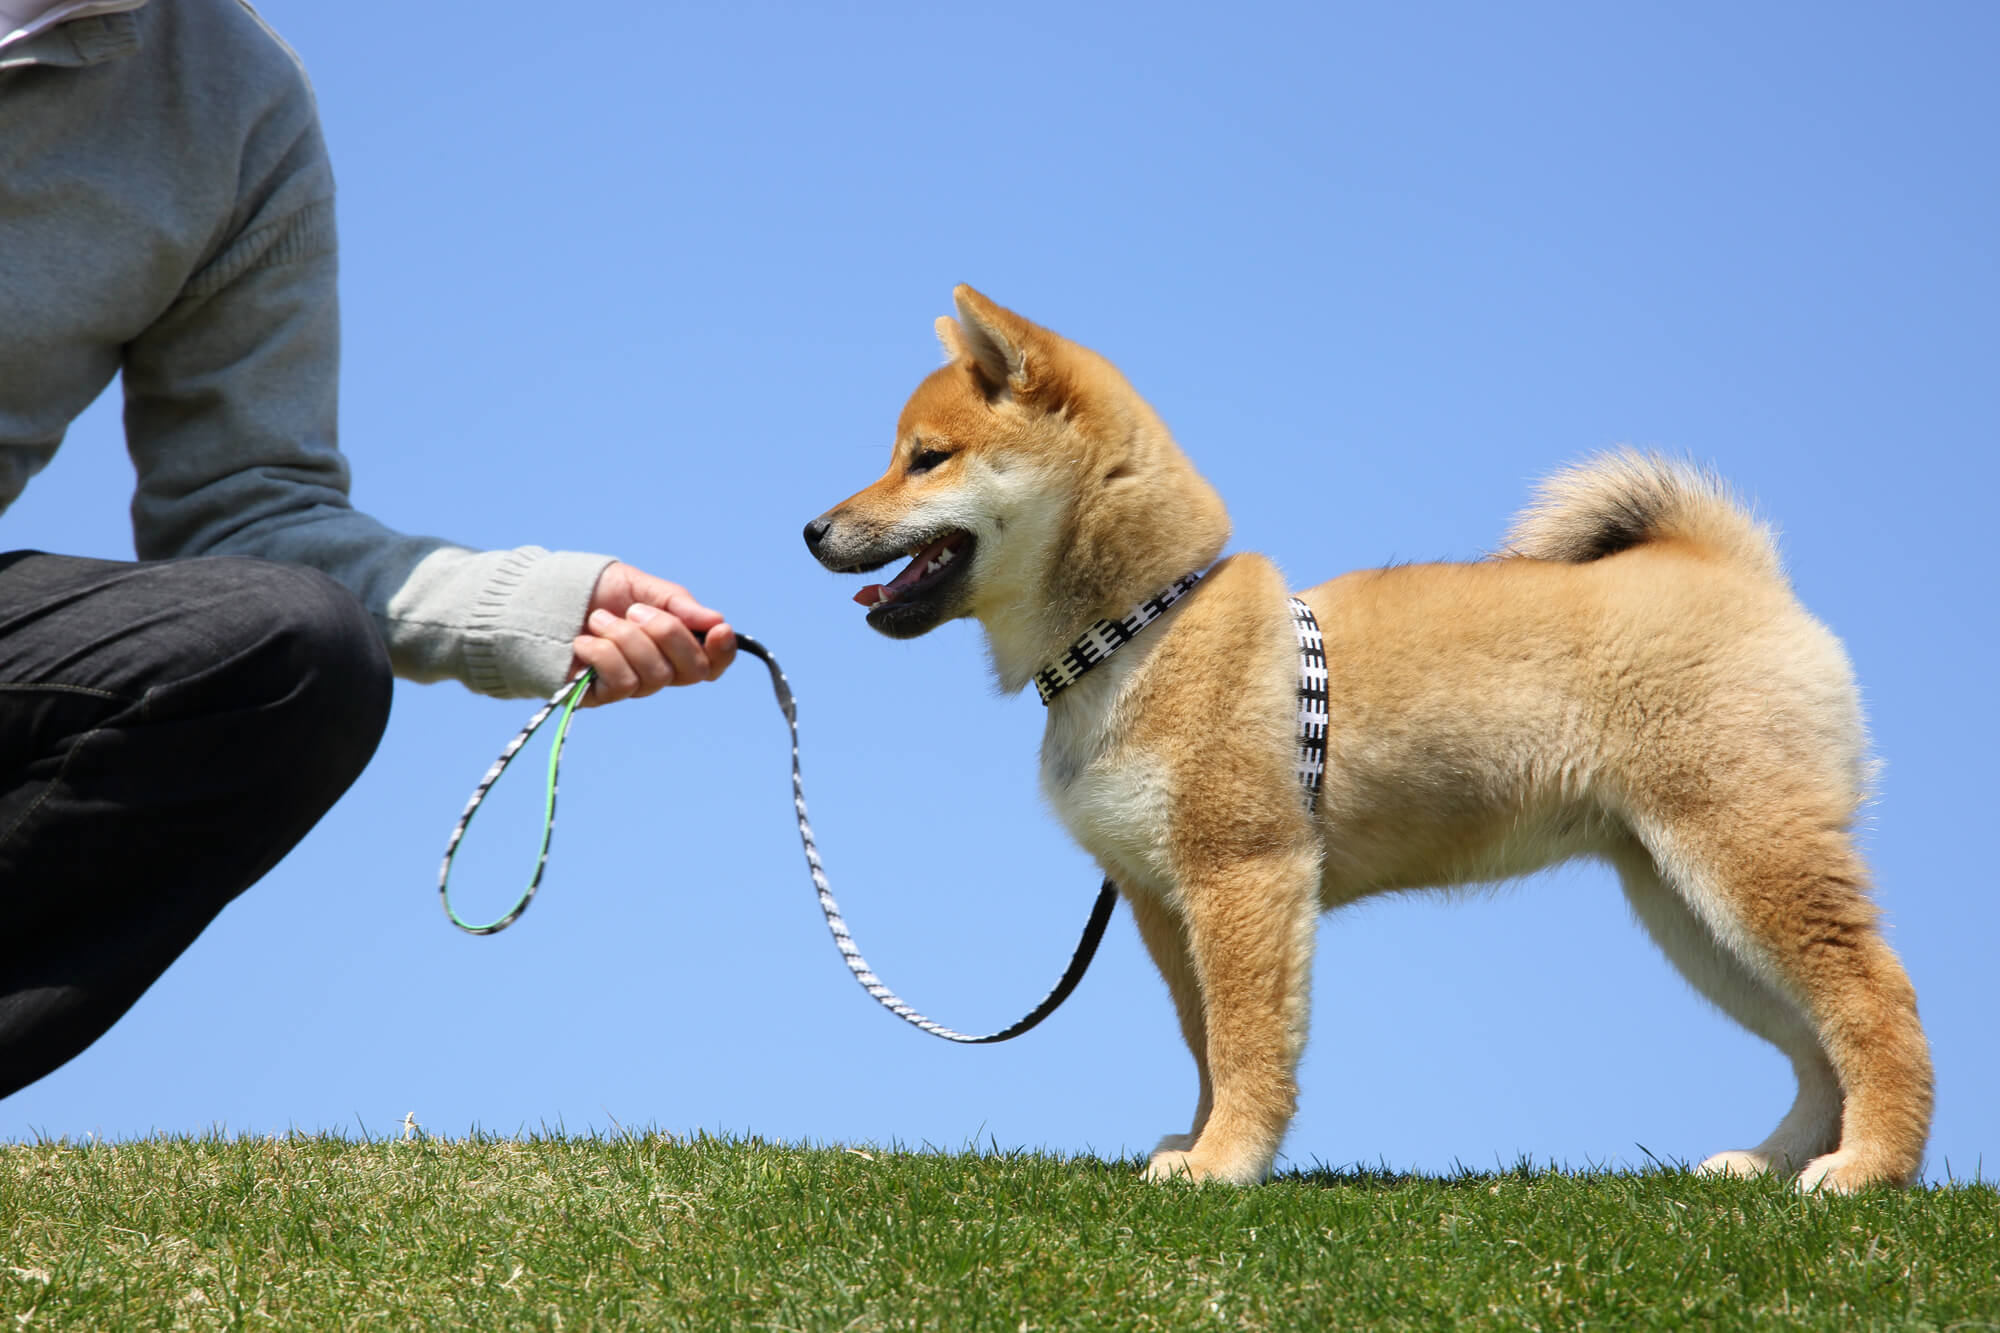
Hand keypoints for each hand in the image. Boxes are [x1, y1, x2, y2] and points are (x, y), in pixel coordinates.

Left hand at [569, 562, 736, 705]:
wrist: (546, 600)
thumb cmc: (597, 592)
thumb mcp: (641, 586)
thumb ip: (677, 603)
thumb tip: (716, 620)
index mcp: (676, 644)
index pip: (713, 662)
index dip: (723, 651)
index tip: (717, 629)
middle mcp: (660, 670)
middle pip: (691, 670)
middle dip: (667, 634)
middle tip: (634, 610)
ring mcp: (633, 685)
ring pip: (654, 675)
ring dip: (625, 639)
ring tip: (599, 619)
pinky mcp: (603, 696)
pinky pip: (622, 683)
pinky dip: (603, 654)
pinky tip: (584, 641)